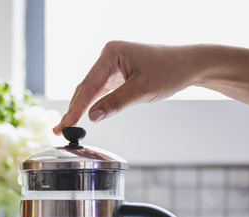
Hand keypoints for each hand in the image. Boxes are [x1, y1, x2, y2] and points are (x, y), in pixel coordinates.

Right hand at [53, 41, 198, 133]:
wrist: (189, 65)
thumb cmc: (170, 71)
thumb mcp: (142, 90)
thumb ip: (115, 103)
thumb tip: (93, 116)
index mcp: (111, 53)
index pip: (88, 84)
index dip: (76, 107)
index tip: (66, 124)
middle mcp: (108, 56)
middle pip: (85, 87)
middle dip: (73, 109)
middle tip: (59, 130)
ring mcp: (112, 65)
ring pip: (91, 90)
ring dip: (79, 108)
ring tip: (65, 127)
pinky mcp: (117, 74)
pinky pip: (100, 91)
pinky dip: (92, 105)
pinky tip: (81, 117)